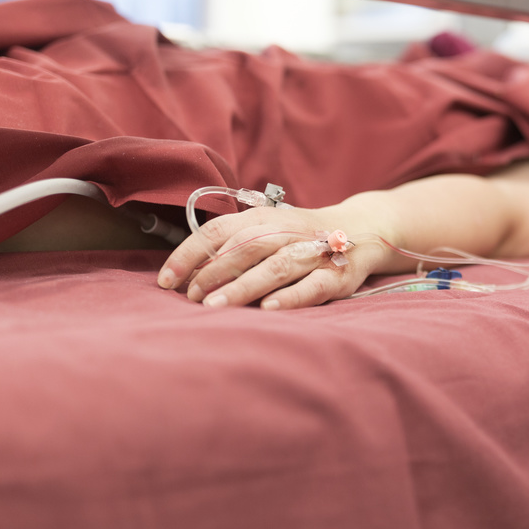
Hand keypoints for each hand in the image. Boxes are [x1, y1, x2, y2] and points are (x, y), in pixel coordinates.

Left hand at [157, 197, 399, 310]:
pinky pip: (313, 285)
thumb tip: (187, 276)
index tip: (165, 281)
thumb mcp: (266, 231)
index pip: (218, 231)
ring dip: (244, 286)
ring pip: (276, 266)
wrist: (362, 229)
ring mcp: (314, 251)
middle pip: (246, 247)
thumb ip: (232, 248)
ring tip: (216, 307)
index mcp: (264, 218)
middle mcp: (288, 230)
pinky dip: (290, 297)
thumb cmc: (300, 237)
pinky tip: (268, 310)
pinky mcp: (337, 275)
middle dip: (214, 272)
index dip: (189, 254)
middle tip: (192, 298)